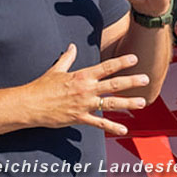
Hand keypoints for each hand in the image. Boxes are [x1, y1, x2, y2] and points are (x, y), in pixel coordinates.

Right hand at [25, 44, 149, 134]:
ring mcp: (84, 104)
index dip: (121, 62)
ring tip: (142, 102)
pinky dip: (112, 127)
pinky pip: (99, 123)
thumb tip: (72, 46)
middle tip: (146, 78)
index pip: (106, 67)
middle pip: (114, 84)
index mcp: (82, 75)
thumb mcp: (56, 69)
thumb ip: (67, 58)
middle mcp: (86, 89)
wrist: (30, 105)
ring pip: (111, 103)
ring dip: (128, 103)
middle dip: (131, 81)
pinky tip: (123, 129)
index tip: (134, 58)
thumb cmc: (42, 86)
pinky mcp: (79, 118)